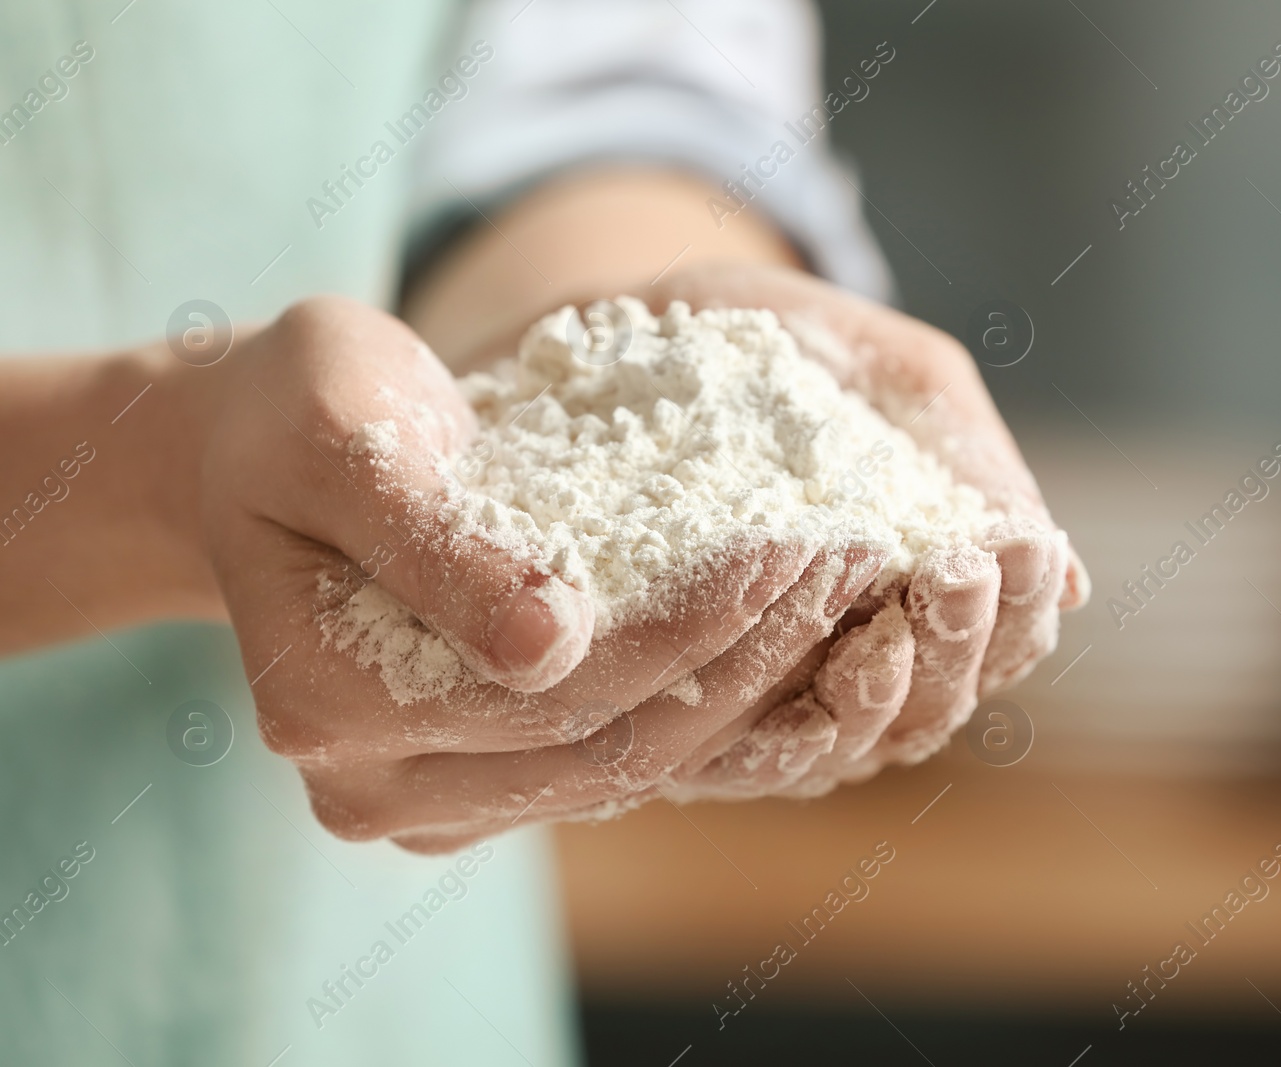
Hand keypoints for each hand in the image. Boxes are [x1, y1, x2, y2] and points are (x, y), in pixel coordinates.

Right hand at [182, 295, 860, 848]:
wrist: (259, 457)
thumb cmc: (294, 415)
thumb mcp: (342, 433)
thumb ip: (434, 540)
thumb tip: (552, 644)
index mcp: (329, 705)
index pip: (559, 686)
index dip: (695, 619)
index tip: (803, 536)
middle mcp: (377, 787)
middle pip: (612, 741)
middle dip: (752, 652)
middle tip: (859, 555)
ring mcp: (432, 798)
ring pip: (633, 762)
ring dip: (755, 681)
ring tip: (849, 585)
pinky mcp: (482, 781)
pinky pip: (622, 755)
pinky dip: (716, 698)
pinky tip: (793, 628)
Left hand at [638, 264, 1088, 800]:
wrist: (618, 326)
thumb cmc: (769, 345)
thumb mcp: (886, 374)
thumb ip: (970, 465)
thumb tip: (1076, 585)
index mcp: (915, 594)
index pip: (997, 641)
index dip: (1021, 611)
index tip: (1023, 551)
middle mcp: (847, 662)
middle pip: (932, 708)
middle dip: (959, 650)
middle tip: (957, 575)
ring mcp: (763, 697)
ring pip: (848, 748)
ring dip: (879, 701)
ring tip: (884, 633)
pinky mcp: (670, 715)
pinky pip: (735, 759)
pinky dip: (773, 733)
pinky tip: (776, 676)